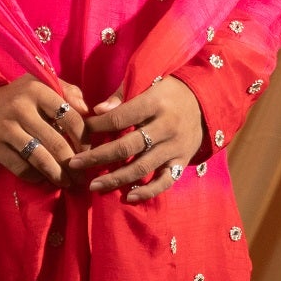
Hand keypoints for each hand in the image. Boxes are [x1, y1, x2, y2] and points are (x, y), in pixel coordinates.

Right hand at [0, 75, 90, 183]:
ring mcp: (6, 128)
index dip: (83, 139)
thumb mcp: (40, 85)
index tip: (89, 152)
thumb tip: (87, 110)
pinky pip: (22, 168)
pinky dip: (35, 177)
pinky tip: (42, 178)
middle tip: (81, 176)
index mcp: (37, 90)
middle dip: (73, 163)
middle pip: (57, 142)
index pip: (70, 117)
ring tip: (67, 182)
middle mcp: (21, 107)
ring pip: (40, 158)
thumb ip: (68, 91)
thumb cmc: (17, 97)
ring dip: (57, 174)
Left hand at [68, 76, 204, 201]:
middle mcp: (166, 127)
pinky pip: (165, 181)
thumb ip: (122, 96)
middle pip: (126, 146)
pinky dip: (147, 192)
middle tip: (75, 164)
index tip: (79, 132)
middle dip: (97, 157)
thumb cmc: (168, 92)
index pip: (119, 118)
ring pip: (142, 167)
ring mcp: (175, 147)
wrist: (206, 100)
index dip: (96, 126)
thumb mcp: (148, 83)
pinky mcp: (182, 161)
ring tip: (93, 186)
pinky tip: (128, 198)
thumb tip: (96, 111)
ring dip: (115, 179)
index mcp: (155, 103)